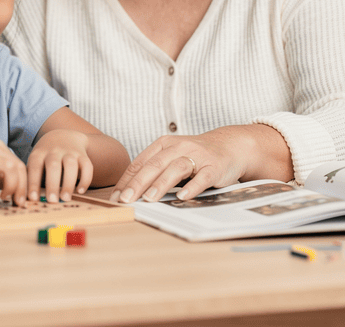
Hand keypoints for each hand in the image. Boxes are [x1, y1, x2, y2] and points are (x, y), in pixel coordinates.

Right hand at [0, 140, 26, 204]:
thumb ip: (0, 175)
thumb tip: (18, 191)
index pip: (19, 164)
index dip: (25, 184)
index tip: (23, 199)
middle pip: (16, 166)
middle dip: (21, 187)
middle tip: (17, 202)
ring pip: (7, 168)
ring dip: (10, 187)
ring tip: (3, 197)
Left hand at [26, 129, 92, 202]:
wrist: (64, 136)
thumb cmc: (46, 156)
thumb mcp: (36, 159)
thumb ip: (31, 176)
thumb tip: (24, 199)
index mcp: (39, 153)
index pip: (34, 166)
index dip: (33, 182)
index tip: (33, 198)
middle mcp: (54, 150)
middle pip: (53, 165)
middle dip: (52, 184)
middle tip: (52, 201)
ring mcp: (70, 152)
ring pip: (70, 164)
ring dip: (68, 182)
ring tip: (65, 198)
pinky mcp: (83, 155)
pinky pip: (87, 166)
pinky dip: (85, 179)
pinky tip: (80, 191)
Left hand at [111, 126, 280, 203]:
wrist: (228, 146)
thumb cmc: (194, 156)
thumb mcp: (171, 157)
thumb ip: (154, 170)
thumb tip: (129, 193)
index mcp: (163, 144)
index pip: (140, 163)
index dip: (127, 180)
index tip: (116, 197)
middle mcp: (178, 147)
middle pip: (154, 165)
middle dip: (138, 183)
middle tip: (126, 200)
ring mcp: (197, 156)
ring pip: (175, 169)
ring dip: (161, 184)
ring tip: (149, 199)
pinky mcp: (214, 166)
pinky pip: (202, 177)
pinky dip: (192, 186)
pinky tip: (183, 196)